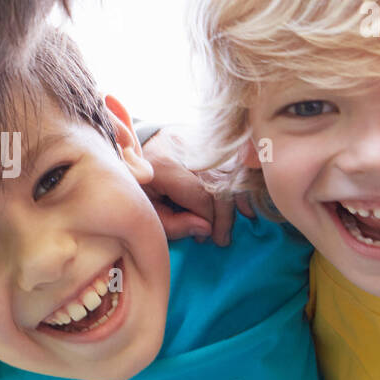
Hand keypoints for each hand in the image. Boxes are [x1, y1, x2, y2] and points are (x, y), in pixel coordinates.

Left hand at [141, 125, 253, 245]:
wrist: (135, 148)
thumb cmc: (140, 185)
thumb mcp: (147, 210)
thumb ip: (173, 224)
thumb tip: (206, 230)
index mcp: (165, 166)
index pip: (201, 196)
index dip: (208, 220)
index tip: (206, 237)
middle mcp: (186, 150)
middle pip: (219, 184)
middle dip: (224, 216)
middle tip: (221, 239)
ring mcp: (199, 141)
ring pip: (230, 172)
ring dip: (235, 200)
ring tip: (236, 223)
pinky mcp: (208, 139)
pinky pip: (233, 162)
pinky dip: (241, 182)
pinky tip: (244, 203)